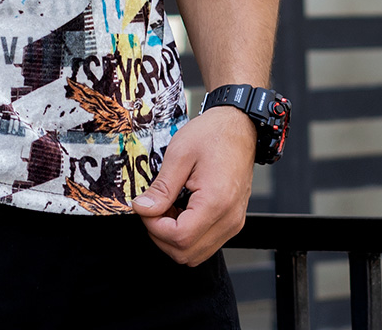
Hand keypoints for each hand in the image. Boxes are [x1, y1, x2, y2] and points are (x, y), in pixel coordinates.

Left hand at [132, 105, 256, 265]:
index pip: (179, 237)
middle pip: (187, 254)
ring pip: (196, 254)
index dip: (154, 227)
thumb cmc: (213, 135)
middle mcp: (229, 219)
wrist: (239, 127)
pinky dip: (188, 234)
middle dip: (161, 236)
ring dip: (174, 237)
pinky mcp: (232, 221)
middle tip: (152, 209)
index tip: (144, 209)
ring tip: (166, 208)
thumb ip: (161, 187)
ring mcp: (233, 223)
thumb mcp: (179, 155)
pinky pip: (206, 243)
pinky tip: (180, 210)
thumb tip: (142, 208)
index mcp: (216, 202)